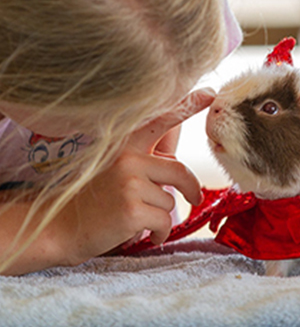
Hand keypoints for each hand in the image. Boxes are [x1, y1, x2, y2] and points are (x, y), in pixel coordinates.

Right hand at [60, 88, 215, 264]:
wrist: (62, 227)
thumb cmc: (95, 200)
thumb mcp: (117, 169)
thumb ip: (146, 160)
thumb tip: (175, 157)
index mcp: (125, 145)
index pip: (161, 121)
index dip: (187, 105)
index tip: (210, 92)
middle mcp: (127, 158)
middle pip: (179, 170)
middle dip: (191, 188)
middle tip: (194, 197)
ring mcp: (129, 182)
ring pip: (170, 200)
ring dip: (161, 214)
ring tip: (141, 218)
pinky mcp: (131, 208)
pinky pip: (164, 222)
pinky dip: (159, 233)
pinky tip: (146, 234)